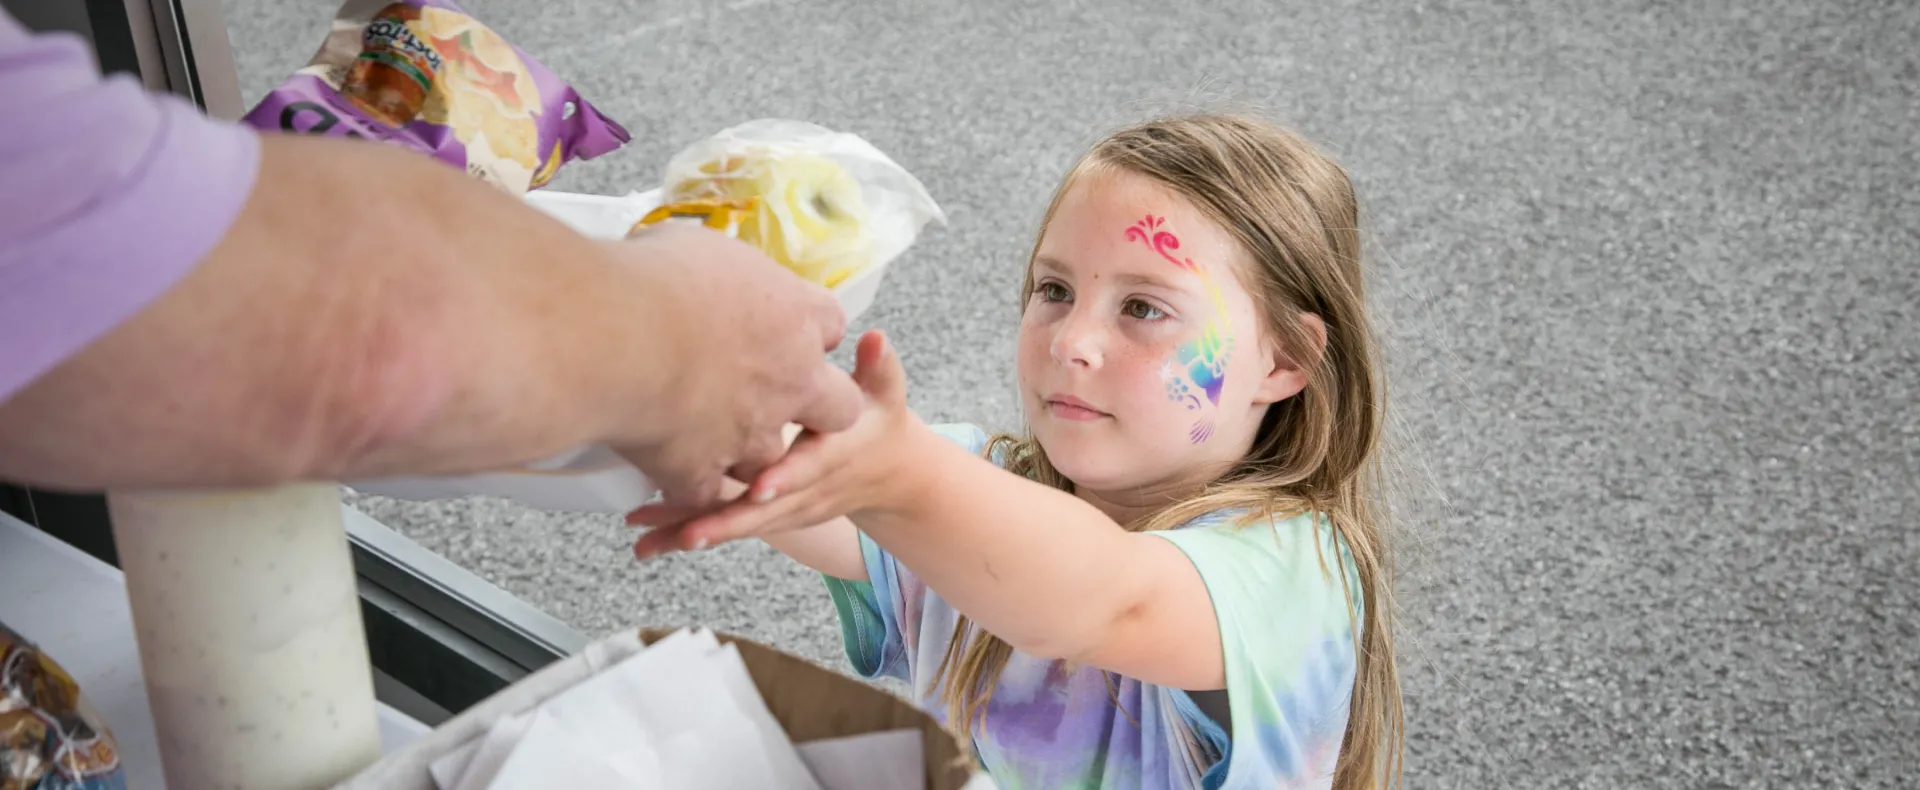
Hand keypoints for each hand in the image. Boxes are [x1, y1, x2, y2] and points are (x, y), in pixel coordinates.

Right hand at [604, 225, 861, 507]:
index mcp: (795, 317)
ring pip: (770, 463)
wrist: (615, 338)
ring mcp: (750, 435)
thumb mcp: (699, 247)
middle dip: (814, 408)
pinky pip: (703, 495)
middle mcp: (789, 382)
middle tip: (774, 397)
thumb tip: (696, 268)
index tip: (781, 331)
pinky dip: (683, 485)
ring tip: (704, 438)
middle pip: (837, 409)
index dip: (806, 332)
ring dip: (743, 454)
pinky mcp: (701, 474)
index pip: (829, 326)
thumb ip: (717, 270)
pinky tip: (662, 471)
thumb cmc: (655, 279)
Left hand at [626, 330, 915, 554]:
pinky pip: (720, 523)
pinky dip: (680, 530)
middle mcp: (804, 491)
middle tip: (690, 531)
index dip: (786, 479)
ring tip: (647, 539)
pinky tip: (643, 536)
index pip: (810, 471)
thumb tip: (875, 338)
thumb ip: (878, 367)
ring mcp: (782, 507)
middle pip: (763, 512)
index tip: (761, 487)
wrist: (886, 475)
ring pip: (735, 524)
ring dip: (691, 531)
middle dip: (726, 522)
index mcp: (831, 458)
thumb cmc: (877, 425)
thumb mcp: (886, 395)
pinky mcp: (761, 512)